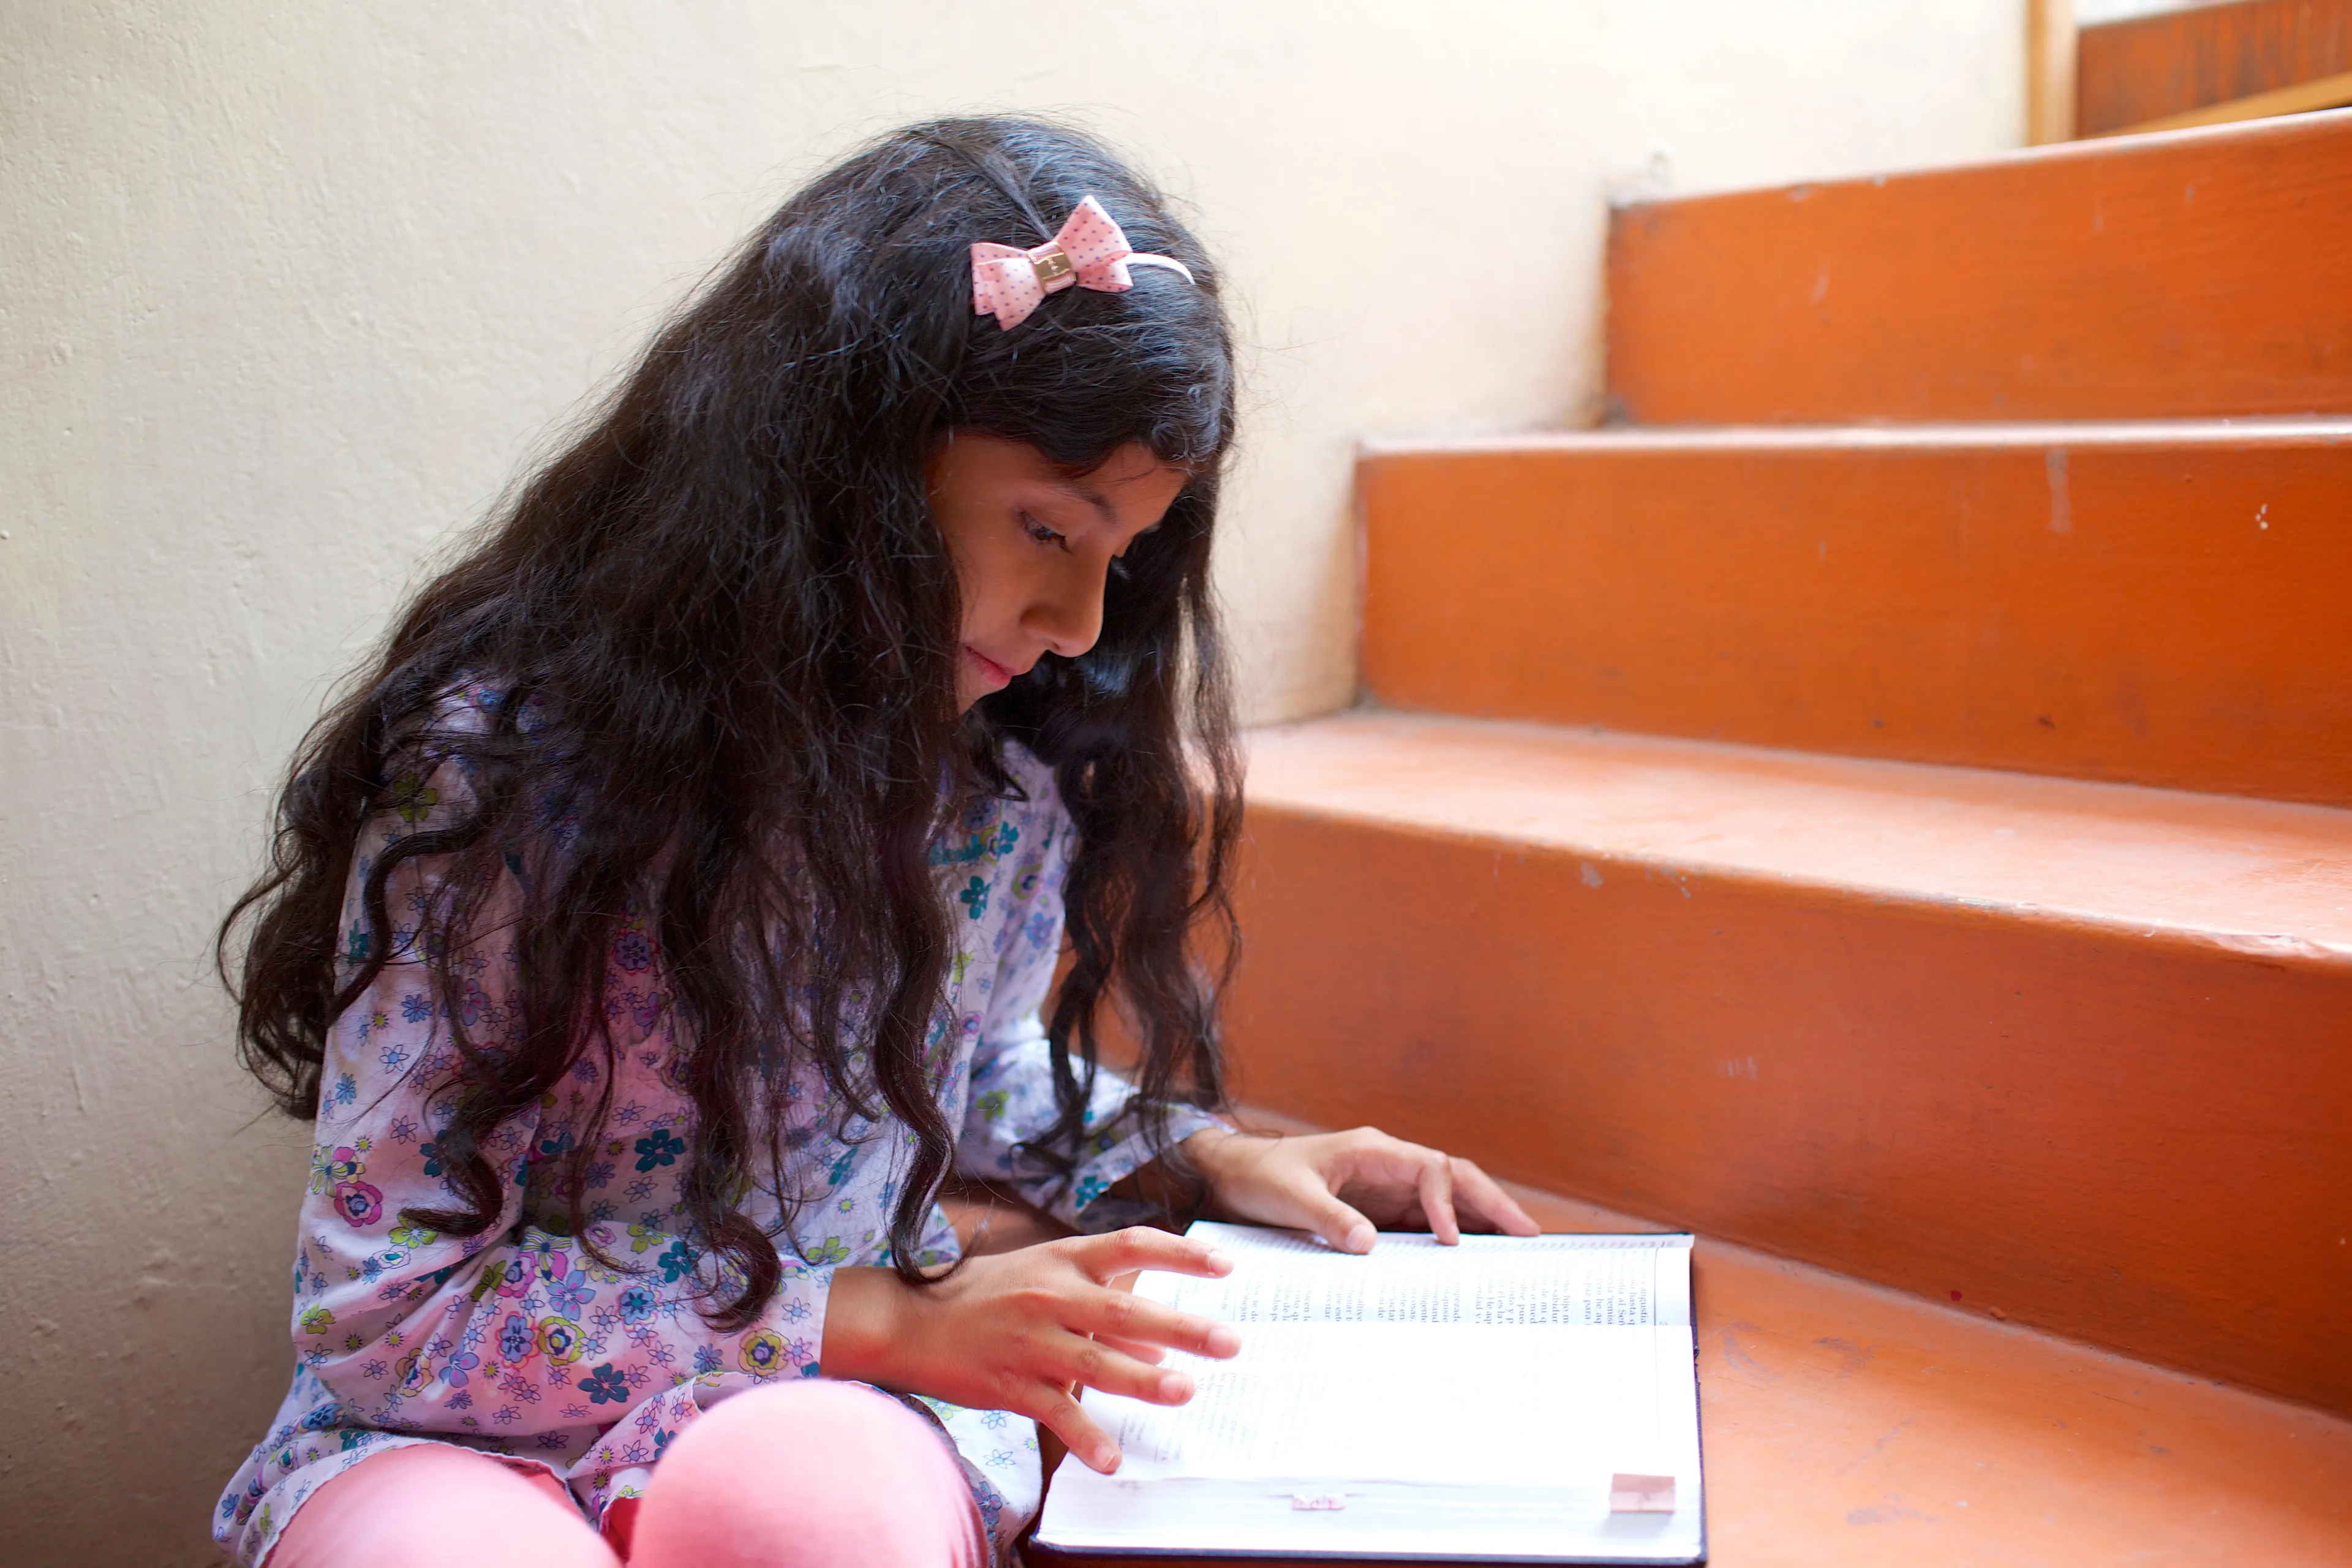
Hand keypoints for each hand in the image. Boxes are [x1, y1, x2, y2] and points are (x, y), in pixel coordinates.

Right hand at [821, 1228, 1239, 1473]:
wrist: (908, 1320)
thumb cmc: (986, 1295)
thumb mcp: (1045, 1282)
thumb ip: (1103, 1307)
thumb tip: (1159, 1341)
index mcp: (1063, 1260)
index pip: (1131, 1246)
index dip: (1180, 1255)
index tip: (1225, 1267)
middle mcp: (1050, 1296)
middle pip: (1125, 1309)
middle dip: (1181, 1328)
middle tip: (1230, 1343)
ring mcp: (1029, 1341)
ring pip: (1094, 1362)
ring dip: (1143, 1380)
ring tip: (1185, 1393)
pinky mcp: (1008, 1383)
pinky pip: (1053, 1413)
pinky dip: (1084, 1438)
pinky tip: (1112, 1460)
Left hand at [1183, 1126, 1540, 1253]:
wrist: (1232, 1178)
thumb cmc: (1261, 1177)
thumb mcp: (1291, 1196)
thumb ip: (1329, 1217)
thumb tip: (1370, 1245)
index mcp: (1373, 1152)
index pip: (1430, 1169)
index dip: (1447, 1203)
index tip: (1450, 1241)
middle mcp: (1389, 1168)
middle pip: (1454, 1180)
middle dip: (1492, 1204)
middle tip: (1529, 1235)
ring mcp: (1387, 1192)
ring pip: (1447, 1203)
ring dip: (1479, 1225)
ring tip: (1517, 1253)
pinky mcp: (1379, 1215)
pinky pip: (1423, 1228)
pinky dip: (1450, 1242)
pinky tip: (1470, 1267)